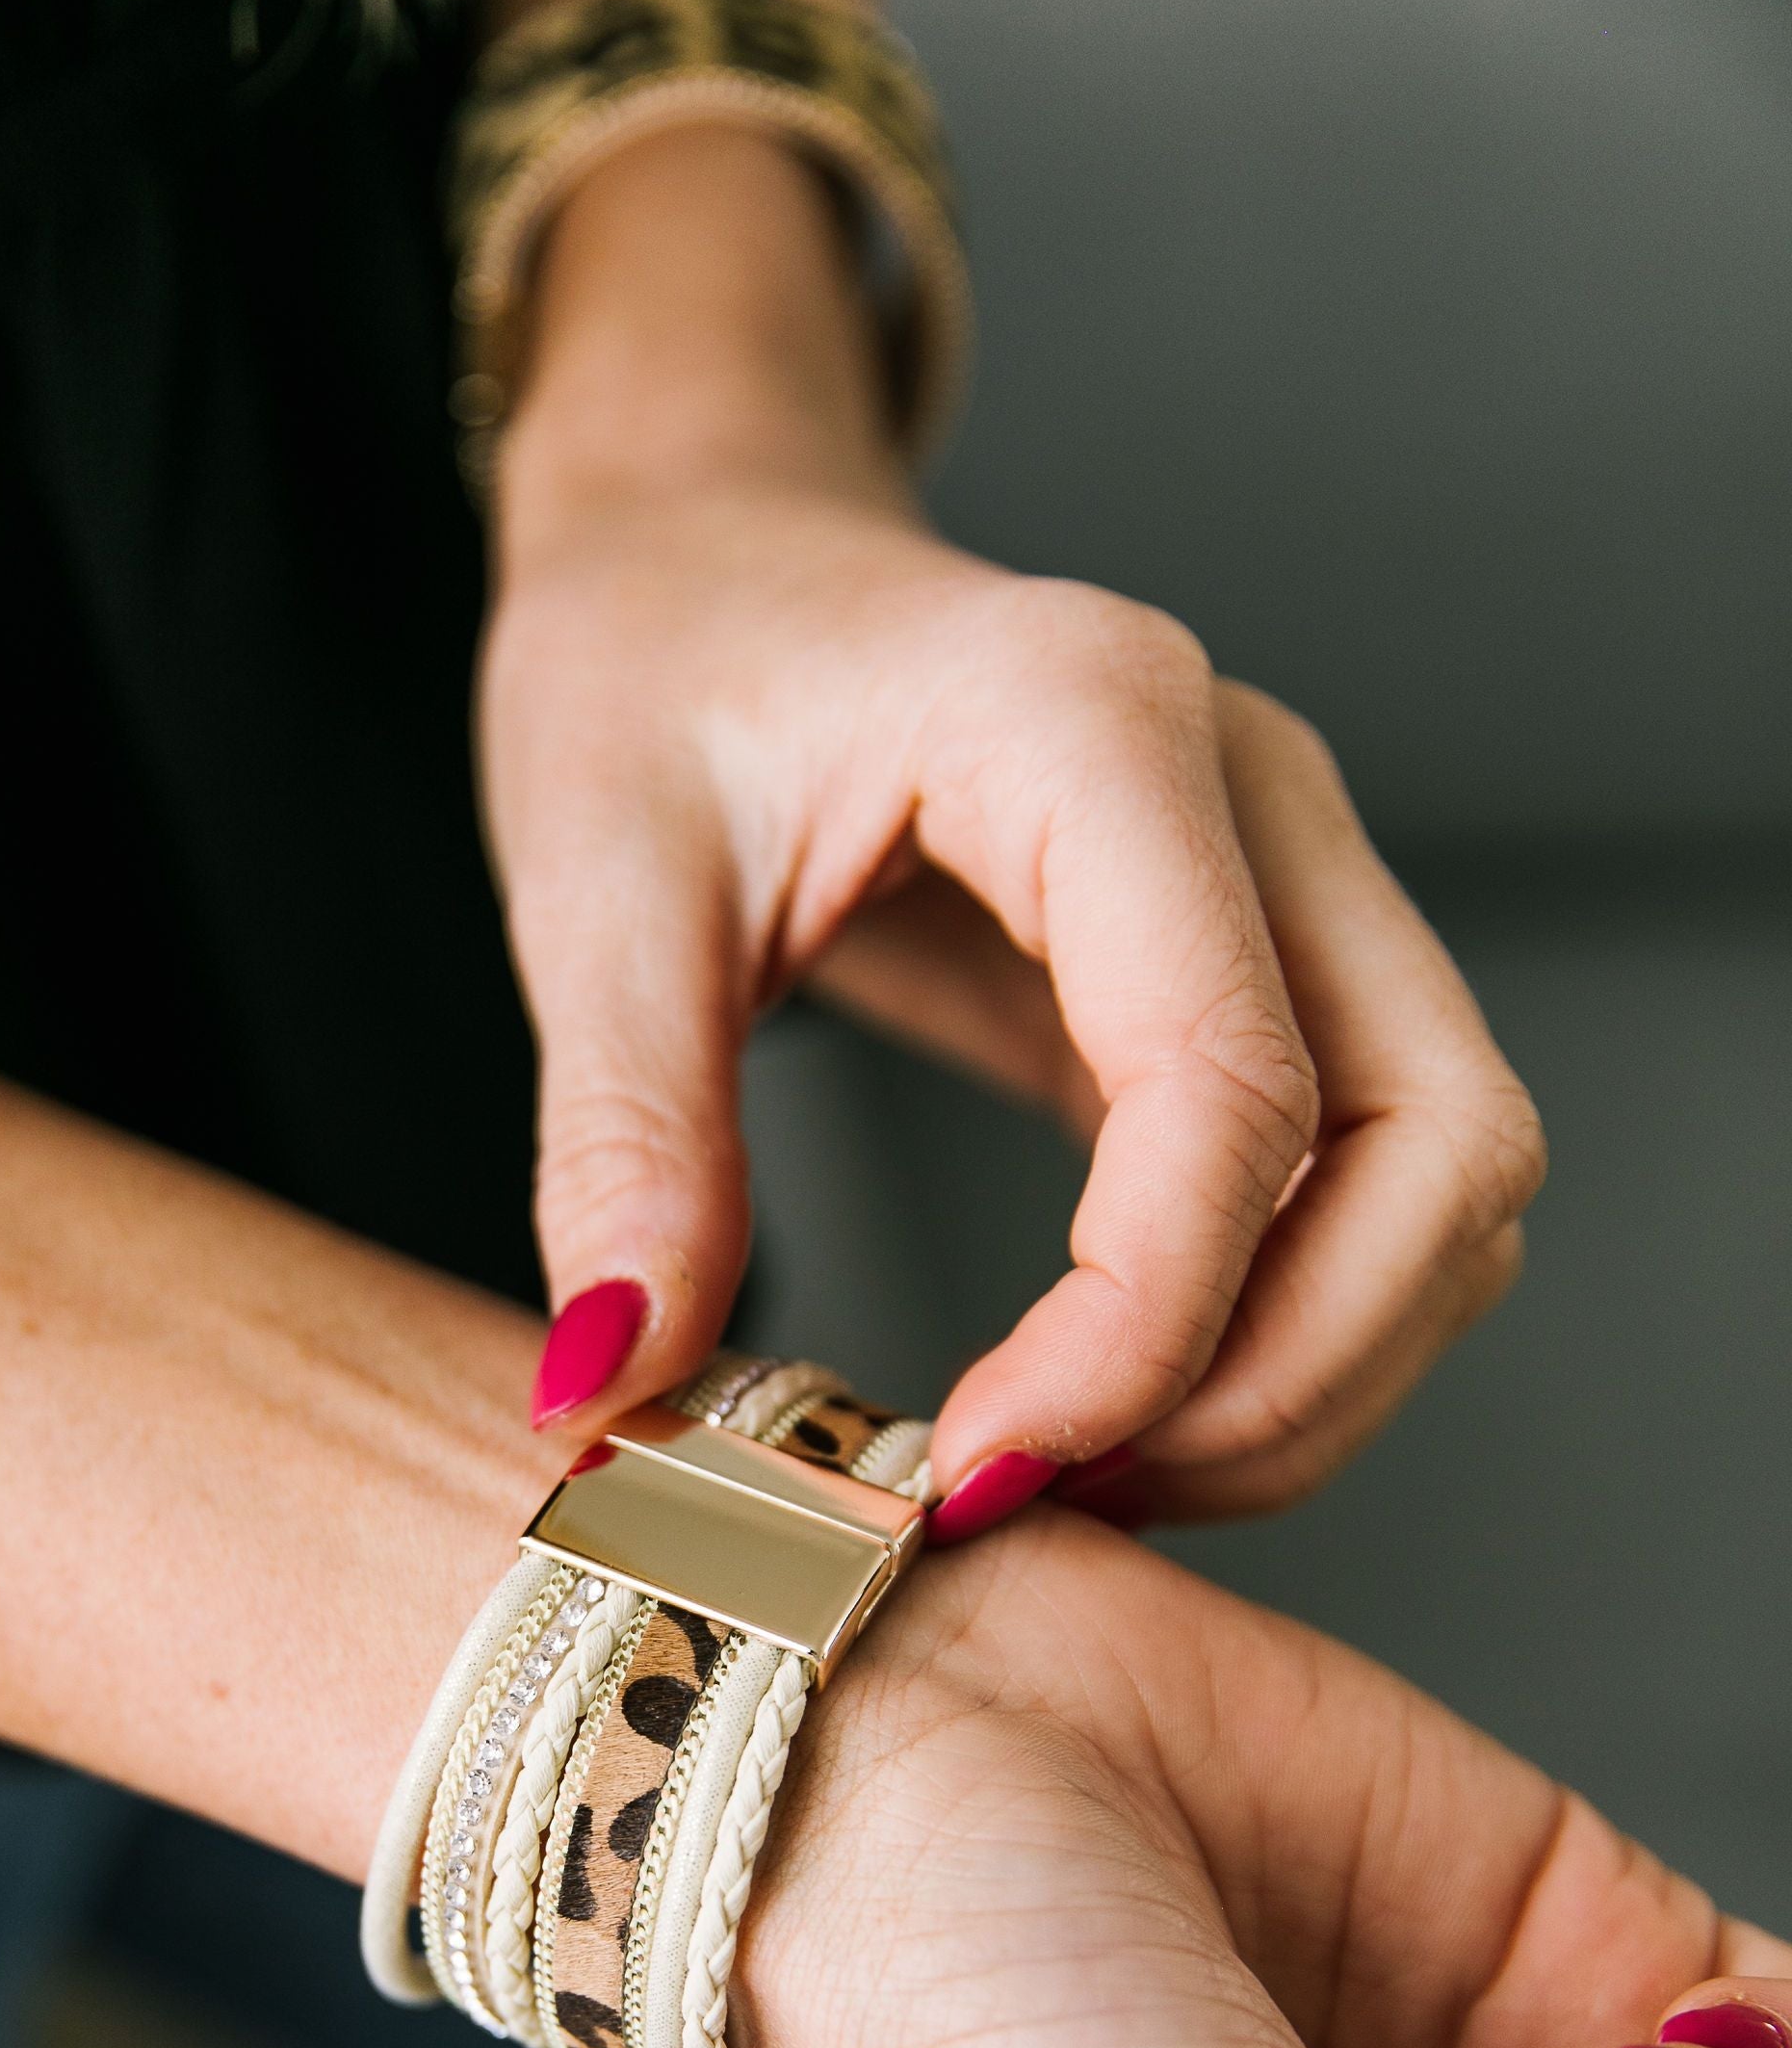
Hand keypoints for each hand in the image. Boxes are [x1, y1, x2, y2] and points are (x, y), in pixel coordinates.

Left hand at [484, 132, 1543, 1522]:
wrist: (711, 554)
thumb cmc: (661, 664)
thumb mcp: (594, 885)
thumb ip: (624, 1138)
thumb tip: (619, 1385)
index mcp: (1094, 727)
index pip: (1232, 1086)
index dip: (1139, 1327)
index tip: (971, 1471)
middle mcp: (1254, 796)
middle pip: (1438, 1147)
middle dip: (1287, 1379)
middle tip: (1059, 1493)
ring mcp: (1294, 880)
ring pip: (1452, 1183)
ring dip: (1316, 1373)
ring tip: (1086, 1470)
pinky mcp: (1275, 969)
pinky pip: (1376, 1186)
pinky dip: (1289, 1327)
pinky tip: (1113, 1401)